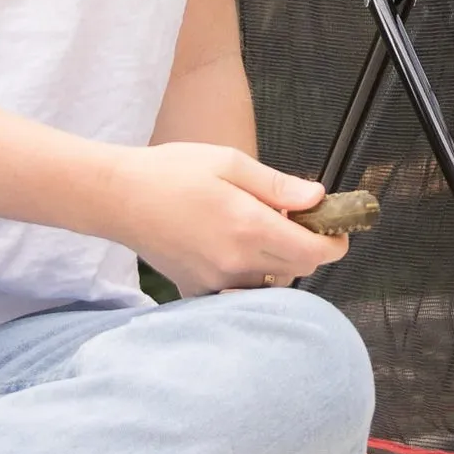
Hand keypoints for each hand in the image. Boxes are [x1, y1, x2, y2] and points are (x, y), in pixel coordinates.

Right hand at [103, 144, 345, 294]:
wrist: (116, 197)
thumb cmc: (170, 172)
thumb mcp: (230, 163)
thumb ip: (278, 186)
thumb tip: (318, 199)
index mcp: (248, 227)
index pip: (314, 253)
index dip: (334, 242)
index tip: (337, 228)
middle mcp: (235, 262)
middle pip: (297, 269)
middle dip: (307, 246)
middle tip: (291, 217)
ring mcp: (215, 281)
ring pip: (270, 282)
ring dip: (278, 260)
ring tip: (256, 228)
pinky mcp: (196, 289)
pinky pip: (239, 290)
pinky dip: (248, 273)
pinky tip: (232, 246)